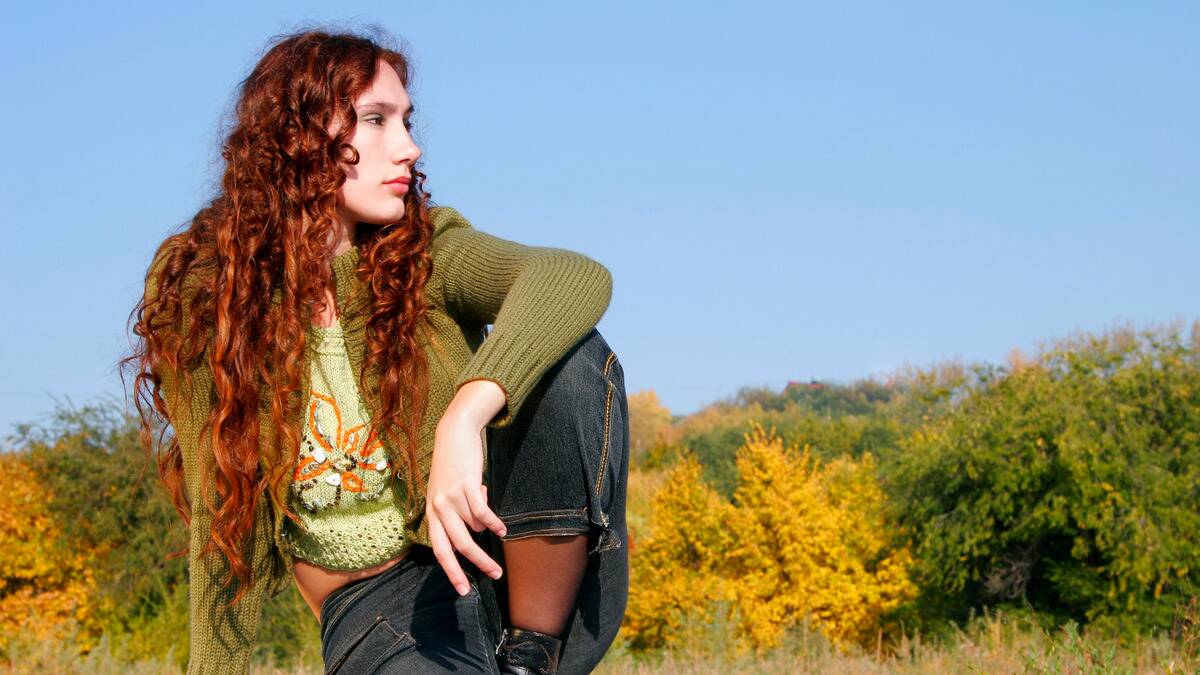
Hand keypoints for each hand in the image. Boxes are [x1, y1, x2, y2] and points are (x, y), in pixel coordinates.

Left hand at [426, 388, 507, 595]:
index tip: (463, 590)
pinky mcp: (466, 486)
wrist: (454, 432)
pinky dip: (493, 523)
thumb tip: (480, 528)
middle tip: (494, 576)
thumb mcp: (449, 491)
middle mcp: (438, 508)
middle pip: (458, 546)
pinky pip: (482, 513)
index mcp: (431, 512)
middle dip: (476, 564)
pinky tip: (503, 530)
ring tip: (501, 540)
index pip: (440, 550)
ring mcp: (451, 497)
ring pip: (473, 529)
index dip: (452, 571)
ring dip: (488, 534)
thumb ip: (460, 512)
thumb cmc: (453, 464)